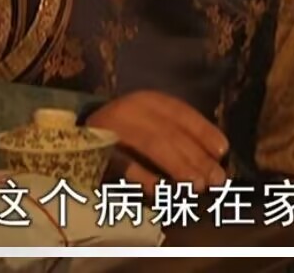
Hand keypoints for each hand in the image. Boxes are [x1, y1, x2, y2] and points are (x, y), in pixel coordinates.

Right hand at [86, 90, 228, 190]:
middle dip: (196, 156)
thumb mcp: (151, 127)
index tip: (222, 151)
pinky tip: (162, 191)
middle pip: (169, 131)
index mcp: (146, 101)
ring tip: (195, 186)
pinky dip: (144, 178)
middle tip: (215, 180)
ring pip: (150, 143)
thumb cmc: (124, 137)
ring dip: (176, 165)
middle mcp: (128, 109)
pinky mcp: (95, 152)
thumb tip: (216, 158)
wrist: (70, 142)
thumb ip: (179, 138)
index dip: (203, 131)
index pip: (180, 112)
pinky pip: (123, 164)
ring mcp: (110, 129)